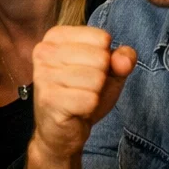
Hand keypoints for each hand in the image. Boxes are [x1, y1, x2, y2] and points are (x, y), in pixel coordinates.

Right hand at [30, 27, 136, 161]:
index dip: (105, 58)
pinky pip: (90, 99)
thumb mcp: (108, 72)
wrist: (61, 131)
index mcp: (55, 37)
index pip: (101, 38)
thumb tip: (124, 60)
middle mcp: (44, 51)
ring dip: (94, 94)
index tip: (88, 70)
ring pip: (96, 78)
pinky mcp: (49, 99)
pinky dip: (90, 108)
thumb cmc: (81, 95)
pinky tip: (76, 110)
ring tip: (79, 98)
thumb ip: (122, 59)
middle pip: (100, 57)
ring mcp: (44, 75)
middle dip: (101, 77)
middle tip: (84, 88)